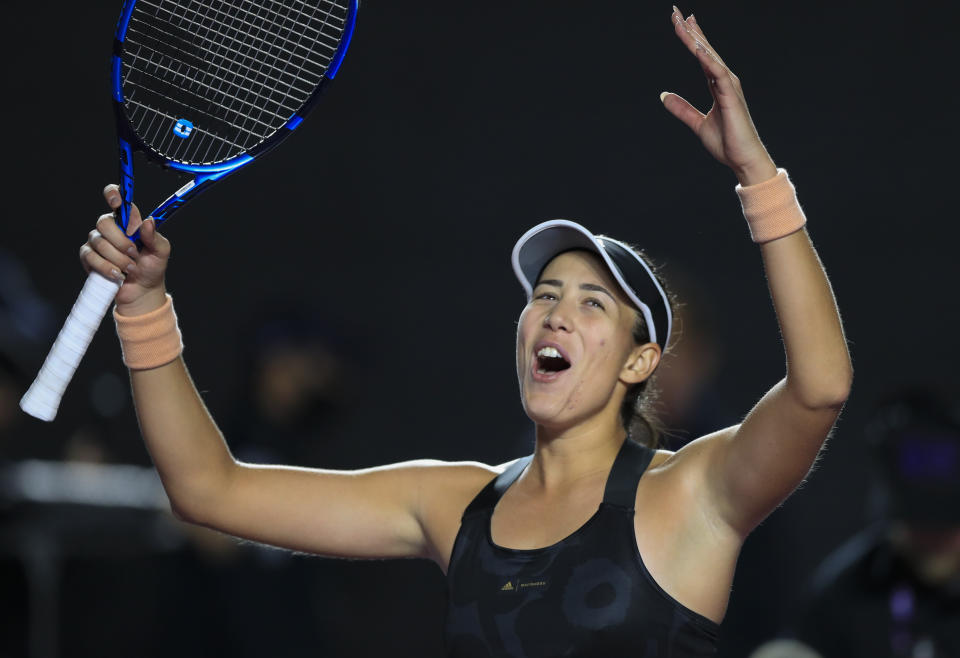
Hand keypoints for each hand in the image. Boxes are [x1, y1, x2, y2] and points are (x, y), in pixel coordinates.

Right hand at [79, 184, 170, 315]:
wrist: (142, 291)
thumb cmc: (152, 268)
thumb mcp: (161, 252)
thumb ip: (155, 237)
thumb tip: (148, 222)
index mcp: (128, 222)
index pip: (116, 198)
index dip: (113, 194)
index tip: (117, 202)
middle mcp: (111, 228)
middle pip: (104, 223)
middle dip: (121, 242)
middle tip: (134, 254)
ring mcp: (97, 241)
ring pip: (100, 243)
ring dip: (118, 259)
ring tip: (131, 268)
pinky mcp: (89, 257)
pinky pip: (91, 257)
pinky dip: (106, 267)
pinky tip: (117, 274)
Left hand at [661, 6, 776, 185]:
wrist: (742, 159)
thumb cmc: (727, 142)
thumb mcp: (697, 123)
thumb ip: (682, 109)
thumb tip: (664, 96)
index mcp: (718, 85)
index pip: (701, 56)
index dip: (691, 38)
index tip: (681, 21)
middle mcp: (725, 81)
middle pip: (705, 50)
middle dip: (691, 31)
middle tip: (676, 12)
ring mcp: (729, 87)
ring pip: (710, 57)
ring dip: (696, 40)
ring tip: (683, 23)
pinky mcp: (731, 97)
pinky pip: (718, 74)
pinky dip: (707, 60)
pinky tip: (697, 48)